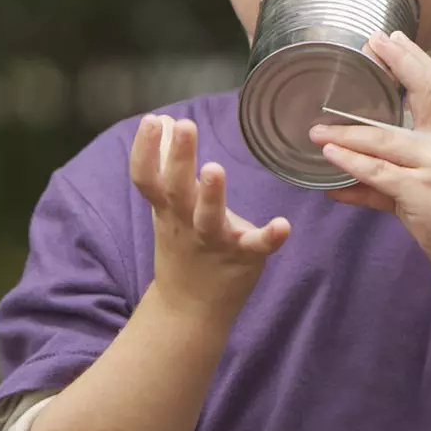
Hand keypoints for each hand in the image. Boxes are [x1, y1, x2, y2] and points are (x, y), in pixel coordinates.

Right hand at [130, 115, 290, 324]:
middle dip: (179, 158)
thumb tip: (163, 122)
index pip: (148, 178)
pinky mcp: (244, 257)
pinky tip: (283, 224)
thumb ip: (167, 166)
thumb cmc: (182, 246)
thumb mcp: (167, 207)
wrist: (189, 309)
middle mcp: (186, 224)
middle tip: (185, 125)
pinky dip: (270, 236)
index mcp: (168, 209)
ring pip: (208, 218)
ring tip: (214, 169)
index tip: (153, 121)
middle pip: (176, 190)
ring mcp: (214, 242)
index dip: (147, 151)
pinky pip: (257, 246)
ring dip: (210, 195)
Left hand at [310, 30, 430, 252]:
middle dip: (399, 64)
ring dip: (349, 132)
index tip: (391, 37)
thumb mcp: (421, 177)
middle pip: (424, 94)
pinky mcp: (419, 191)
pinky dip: (352, 163)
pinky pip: (378, 173)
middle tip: (371, 44)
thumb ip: (384, 169)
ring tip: (318, 127)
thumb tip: (340, 163)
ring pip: (386, 140)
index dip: (414, 59)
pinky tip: (330, 154)